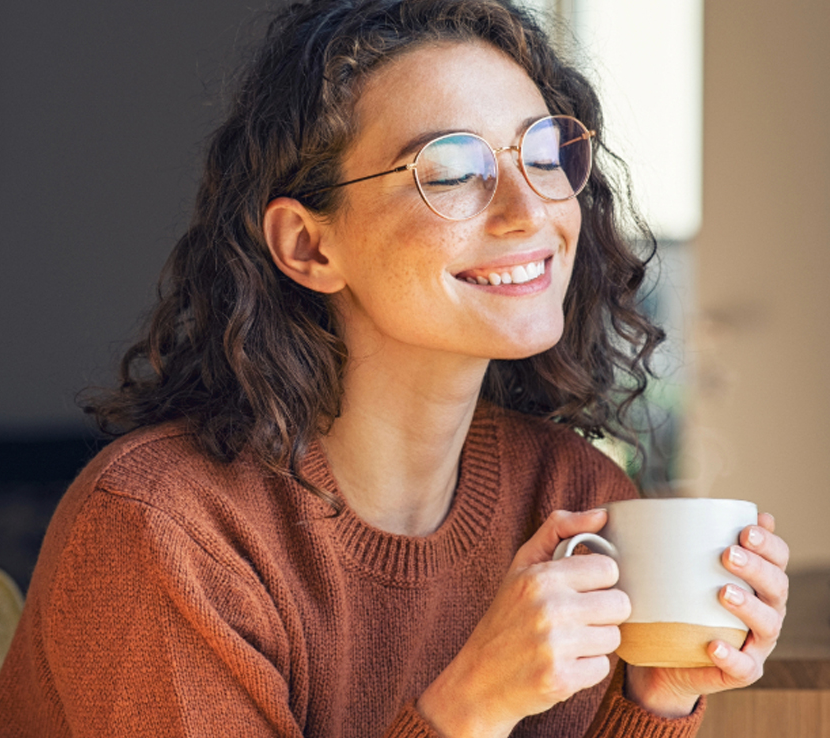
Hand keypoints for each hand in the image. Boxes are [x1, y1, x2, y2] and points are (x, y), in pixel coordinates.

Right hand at [417, 509, 631, 737]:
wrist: (479, 679)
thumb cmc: (506, 616)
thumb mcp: (522, 565)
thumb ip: (559, 530)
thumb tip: (602, 514)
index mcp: (541, 576)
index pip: (608, 569)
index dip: (598, 581)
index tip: (581, 589)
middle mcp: (549, 608)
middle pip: (619, 604)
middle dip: (602, 613)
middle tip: (576, 618)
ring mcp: (555, 646)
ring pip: (614, 637)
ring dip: (595, 641)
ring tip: (567, 641)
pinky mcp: (562, 680)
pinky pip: (603, 668)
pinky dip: (586, 669)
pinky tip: (563, 663)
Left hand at [626, 512, 789, 717]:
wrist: (662, 657)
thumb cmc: (673, 601)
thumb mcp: (674, 568)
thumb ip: (675, 539)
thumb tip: (663, 501)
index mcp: (756, 580)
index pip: (777, 557)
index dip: (769, 543)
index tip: (746, 529)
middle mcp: (765, 609)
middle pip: (776, 586)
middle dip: (756, 567)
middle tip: (727, 555)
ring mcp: (756, 642)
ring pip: (768, 624)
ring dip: (749, 607)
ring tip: (723, 593)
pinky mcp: (741, 670)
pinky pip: (744, 667)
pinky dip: (732, 657)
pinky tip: (714, 645)